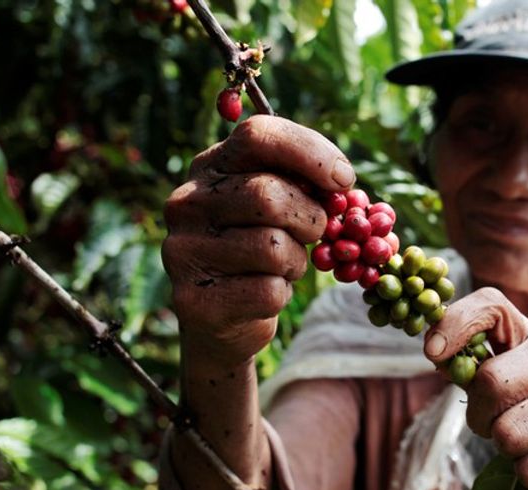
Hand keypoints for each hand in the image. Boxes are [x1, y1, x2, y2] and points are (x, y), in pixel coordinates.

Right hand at [162, 115, 354, 362]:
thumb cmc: (262, 248)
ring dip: (296, 261)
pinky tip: (264, 293)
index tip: (343, 180)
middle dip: (310, 218)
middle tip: (314, 232)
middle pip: (269, 195)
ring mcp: (184, 250)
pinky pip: (269, 291)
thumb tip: (340, 179)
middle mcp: (187, 202)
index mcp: (211, 167)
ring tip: (282, 266)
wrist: (224, 316)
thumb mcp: (279, 205)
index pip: (258, 136)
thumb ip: (302, 183)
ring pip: (272, 248)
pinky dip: (282, 294)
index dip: (311, 154)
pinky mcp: (194, 299)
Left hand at [424, 287, 527, 489]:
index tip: (432, 351)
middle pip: (489, 382)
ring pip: (507, 433)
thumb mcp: (509, 382)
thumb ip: (474, 368)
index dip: (455, 322)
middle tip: (499, 425)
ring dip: (509, 450)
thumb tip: (437, 353)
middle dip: (481, 417)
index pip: (490, 305)